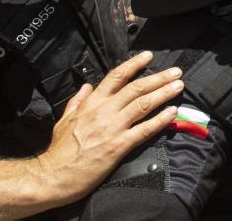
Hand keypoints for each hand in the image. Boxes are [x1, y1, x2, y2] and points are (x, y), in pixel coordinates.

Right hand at [32, 51, 182, 206]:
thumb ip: (77, 101)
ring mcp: (113, 127)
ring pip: (143, 104)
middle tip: (175, 72)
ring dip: (164, 93)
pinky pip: (144, 129)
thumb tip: (86, 87)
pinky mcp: (119, 145)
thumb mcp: (63, 120)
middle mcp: (104, 111)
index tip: (148, 57)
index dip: (134, 64)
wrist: (53, 176)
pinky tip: (172, 112)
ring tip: (178, 86)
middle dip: (158, 78)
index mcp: (91, 103)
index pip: (116, 77)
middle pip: (136, 88)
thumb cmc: (58, 151)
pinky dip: (160, 120)